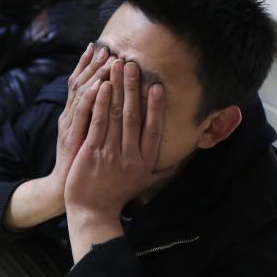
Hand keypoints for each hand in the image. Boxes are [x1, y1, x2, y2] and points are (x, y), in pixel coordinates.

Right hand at [1, 43, 112, 230]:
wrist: (72, 194)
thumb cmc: (85, 170)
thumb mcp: (91, 141)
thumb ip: (98, 123)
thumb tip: (112, 106)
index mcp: (74, 117)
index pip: (80, 84)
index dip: (87, 65)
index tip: (98, 46)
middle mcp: (69, 118)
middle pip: (80, 84)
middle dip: (93, 65)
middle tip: (106, 47)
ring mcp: (71, 128)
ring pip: (82, 96)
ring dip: (95, 77)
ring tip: (107, 60)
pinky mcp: (74, 140)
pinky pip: (83, 117)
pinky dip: (90, 100)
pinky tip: (99, 86)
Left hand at [64, 61, 172, 259]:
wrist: (92, 212)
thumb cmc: (118, 194)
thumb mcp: (145, 182)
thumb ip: (164, 167)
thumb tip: (185, 154)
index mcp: (145, 162)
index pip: (154, 130)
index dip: (156, 107)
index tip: (157, 87)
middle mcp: (130, 157)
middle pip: (133, 117)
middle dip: (133, 88)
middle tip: (134, 64)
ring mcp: (110, 154)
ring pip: (115, 115)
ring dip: (116, 88)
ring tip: (116, 66)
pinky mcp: (91, 153)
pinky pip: (97, 123)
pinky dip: (99, 103)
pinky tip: (100, 86)